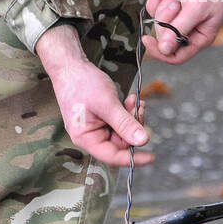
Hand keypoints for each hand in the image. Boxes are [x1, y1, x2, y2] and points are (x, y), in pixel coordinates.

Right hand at [36, 23, 153, 166]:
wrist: (71, 65)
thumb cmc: (82, 84)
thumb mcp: (107, 104)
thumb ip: (125, 124)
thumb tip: (142, 141)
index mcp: (86, 138)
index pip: (112, 156)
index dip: (132, 158)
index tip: (151, 156)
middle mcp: (90, 136)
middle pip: (119, 143)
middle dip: (133, 127)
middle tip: (140, 109)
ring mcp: (95, 127)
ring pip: (122, 131)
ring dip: (132, 117)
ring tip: (135, 101)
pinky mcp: (101, 118)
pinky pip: (119, 121)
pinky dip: (127, 111)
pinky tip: (130, 100)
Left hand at [142, 0, 222, 65]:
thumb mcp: (196, 9)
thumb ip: (179, 30)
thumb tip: (164, 50)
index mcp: (200, 37)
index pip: (176, 56)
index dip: (160, 51)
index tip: (147, 39)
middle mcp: (191, 30)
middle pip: (165, 37)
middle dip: (165, 20)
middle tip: (175, 4)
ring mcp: (182, 17)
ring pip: (160, 22)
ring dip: (163, 8)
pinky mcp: (176, 4)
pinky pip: (157, 9)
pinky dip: (156, 0)